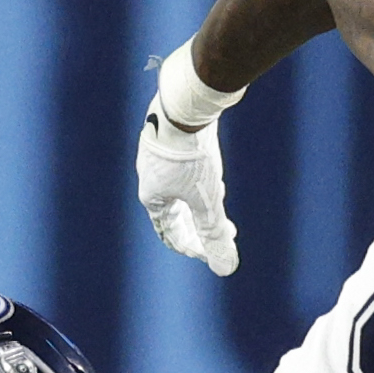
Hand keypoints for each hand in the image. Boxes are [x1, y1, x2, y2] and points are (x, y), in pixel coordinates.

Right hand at [138, 103, 239, 276]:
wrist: (184, 105)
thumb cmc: (192, 157)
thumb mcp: (208, 199)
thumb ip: (214, 233)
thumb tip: (225, 267)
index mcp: (152, 197)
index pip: (171, 233)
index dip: (193, 247)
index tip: (212, 251)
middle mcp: (148, 177)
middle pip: (175, 210)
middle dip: (200, 222)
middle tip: (223, 228)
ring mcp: (154, 154)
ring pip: (178, 186)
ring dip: (199, 197)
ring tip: (219, 195)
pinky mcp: (165, 134)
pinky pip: (180, 164)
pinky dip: (196, 174)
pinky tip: (209, 164)